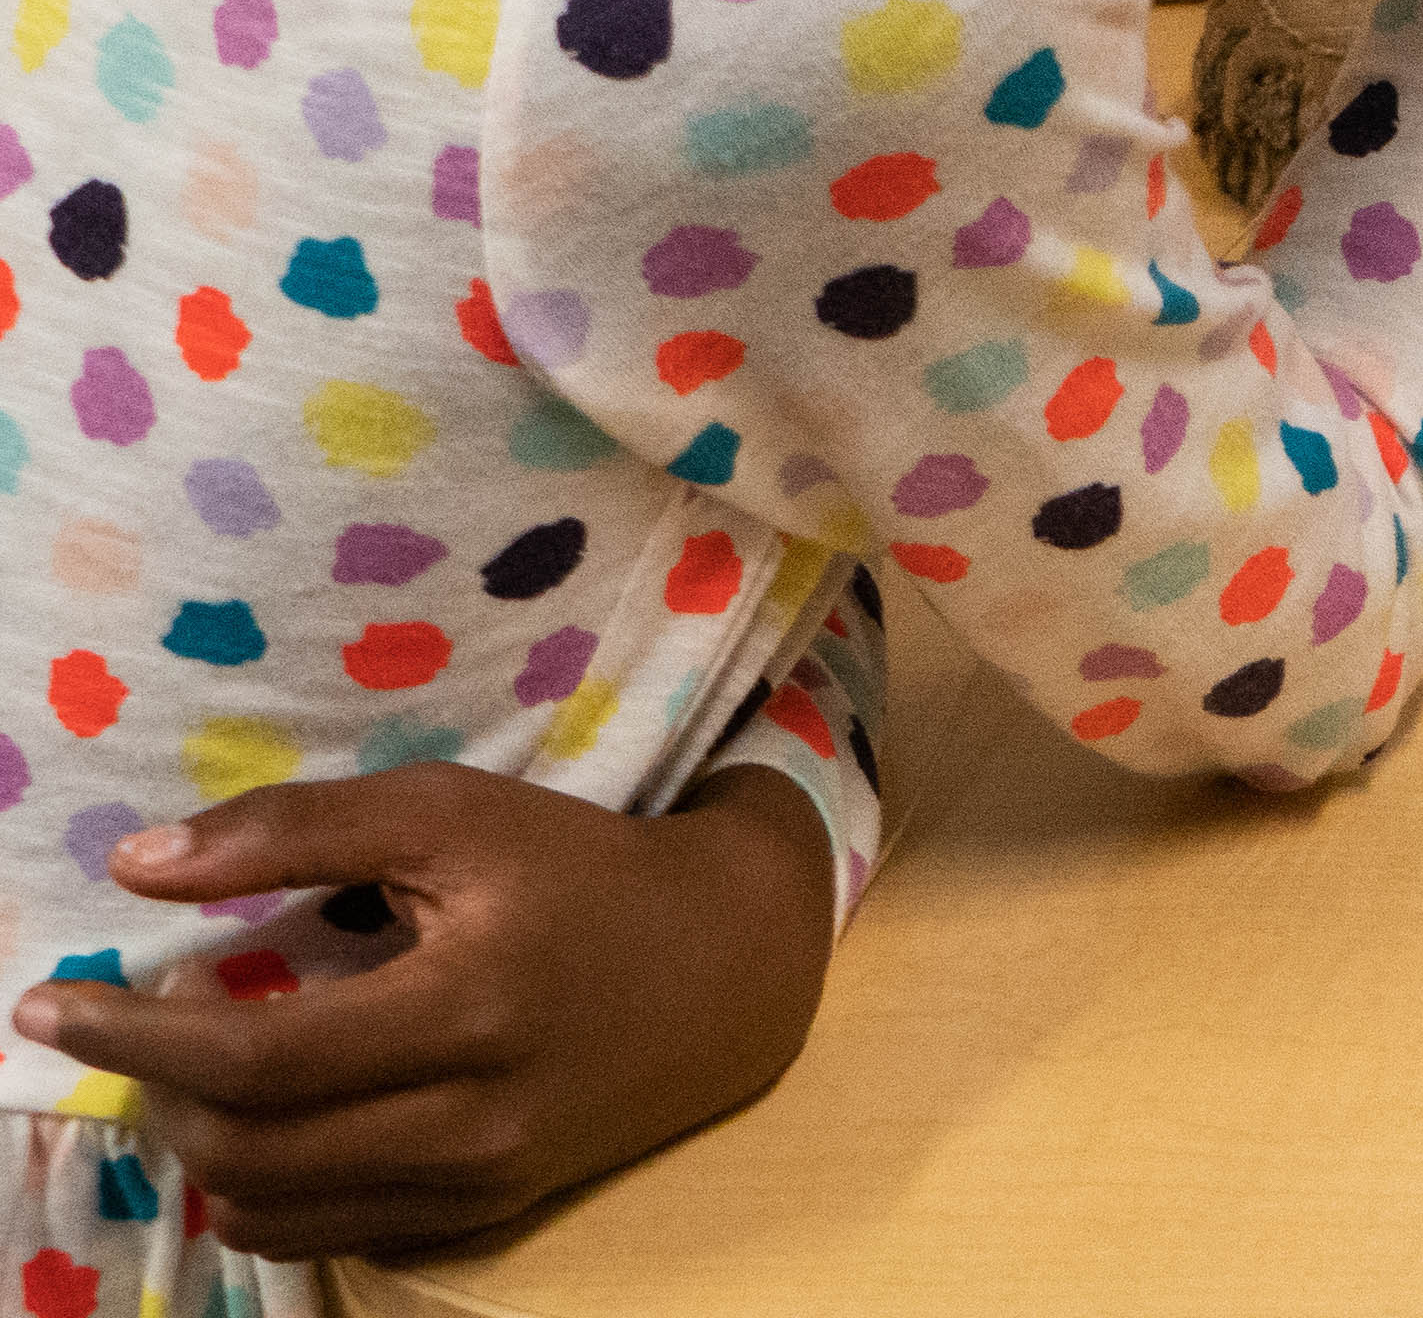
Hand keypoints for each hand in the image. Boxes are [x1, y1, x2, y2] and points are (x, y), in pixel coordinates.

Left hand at [4, 763, 833, 1259]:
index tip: (53, 1001)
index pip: (256, 1059)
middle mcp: (475, 1116)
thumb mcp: (454, 812)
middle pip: (249, 1149)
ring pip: (273, 1209)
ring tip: (206, 1072)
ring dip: (202, 1146)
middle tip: (147, 1022)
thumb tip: (139, 867)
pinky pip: (327, 1234)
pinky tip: (275, 1120)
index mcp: (468, 1005)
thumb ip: (298, 830)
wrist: (731, 962)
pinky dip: (267, 1188)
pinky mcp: (487, 1212)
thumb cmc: (584, 868)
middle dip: (157, 1092)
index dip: (135, 1035)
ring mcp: (483, 1180)